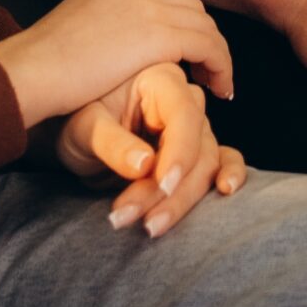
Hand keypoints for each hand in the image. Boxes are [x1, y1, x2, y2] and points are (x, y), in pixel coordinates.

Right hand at [0, 0, 234, 129]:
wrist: (32, 69)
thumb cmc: (47, 61)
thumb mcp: (83, 22)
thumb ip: (111, 20)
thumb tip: (129, 38)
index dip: (186, 25)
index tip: (191, 54)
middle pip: (191, 7)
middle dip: (204, 38)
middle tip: (208, 71)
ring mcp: (148, 2)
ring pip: (205, 26)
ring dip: (217, 56)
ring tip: (218, 84)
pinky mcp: (158, 33)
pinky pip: (208, 47)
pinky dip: (221, 67)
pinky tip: (220, 89)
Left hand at [57, 63, 246, 235]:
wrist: (76, 136)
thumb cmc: (76, 120)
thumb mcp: (83, 128)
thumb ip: (112, 143)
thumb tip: (144, 164)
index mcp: (158, 79)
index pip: (183, 114)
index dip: (178, 153)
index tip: (162, 185)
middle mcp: (184, 98)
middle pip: (197, 146)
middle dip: (170, 191)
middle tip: (138, 221)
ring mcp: (194, 125)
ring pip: (207, 164)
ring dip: (181, 200)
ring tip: (149, 227)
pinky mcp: (197, 149)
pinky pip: (223, 160)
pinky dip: (230, 175)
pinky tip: (226, 191)